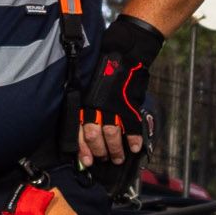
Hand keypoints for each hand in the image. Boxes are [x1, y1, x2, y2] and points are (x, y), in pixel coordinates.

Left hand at [75, 17, 162, 168]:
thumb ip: (88, 104)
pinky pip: (132, 127)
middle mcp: (96, 106)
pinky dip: (135, 139)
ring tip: (119, 158)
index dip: (83, 149)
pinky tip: (136, 147)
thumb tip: (87, 124)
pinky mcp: (129, 105)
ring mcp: (114, 107)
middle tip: (105, 160)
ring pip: (112, 135)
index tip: (87, 162)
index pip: (79, 130)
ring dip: (116, 150)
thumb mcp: (90, 85)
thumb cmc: (105, 66)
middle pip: (94, 136)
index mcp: (85, 102)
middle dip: (100, 152)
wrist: (125, 52)